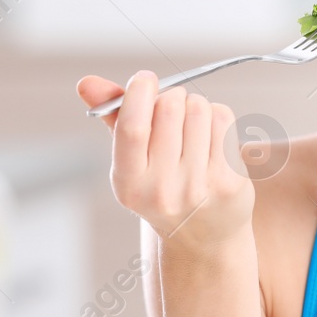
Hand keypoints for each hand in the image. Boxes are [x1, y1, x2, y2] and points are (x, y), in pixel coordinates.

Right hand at [77, 72, 253, 252]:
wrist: (202, 237)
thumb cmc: (162, 188)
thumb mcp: (131, 162)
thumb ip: (113, 120)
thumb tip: (87, 83)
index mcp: (129, 183)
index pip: (132, 127)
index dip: (138, 93)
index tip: (144, 79)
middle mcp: (161, 189)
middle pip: (169, 108)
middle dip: (171, 97)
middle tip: (172, 109)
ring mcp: (198, 188)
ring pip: (199, 109)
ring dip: (195, 106)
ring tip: (192, 128)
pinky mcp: (229, 182)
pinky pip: (223, 121)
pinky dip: (217, 118)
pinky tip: (211, 138)